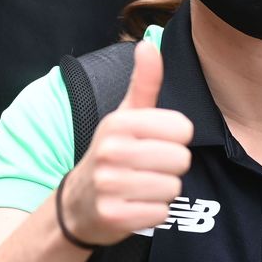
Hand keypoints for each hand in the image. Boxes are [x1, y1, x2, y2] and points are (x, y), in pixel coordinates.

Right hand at [60, 41, 192, 246]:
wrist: (79, 203)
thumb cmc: (113, 152)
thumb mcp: (125, 115)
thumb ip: (144, 82)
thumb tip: (149, 45)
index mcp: (118, 122)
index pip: (183, 128)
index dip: (176, 138)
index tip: (155, 142)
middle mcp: (111, 151)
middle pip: (181, 159)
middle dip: (170, 167)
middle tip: (147, 168)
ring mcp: (109, 185)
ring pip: (172, 187)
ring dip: (162, 190)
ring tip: (140, 185)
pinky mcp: (114, 216)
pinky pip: (161, 213)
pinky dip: (153, 212)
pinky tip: (134, 205)